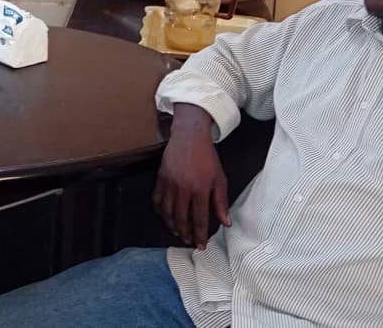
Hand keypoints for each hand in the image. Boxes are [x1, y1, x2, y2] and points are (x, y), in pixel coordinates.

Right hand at [152, 104, 230, 249]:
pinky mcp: (161, 177)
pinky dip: (159, 210)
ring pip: (167, 211)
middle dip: (184, 233)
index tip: (200, 245)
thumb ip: (221, 202)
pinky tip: (164, 216)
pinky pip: (157, 199)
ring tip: (176, 232)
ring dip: (171, 225)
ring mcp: (169, 183)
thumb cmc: (207, 158)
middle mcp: (183, 189)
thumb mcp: (220, 179)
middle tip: (187, 241)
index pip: (198, 219)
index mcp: (200, 190)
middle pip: (181, 218)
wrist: (190, 136)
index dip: (199, 235)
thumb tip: (225, 223)